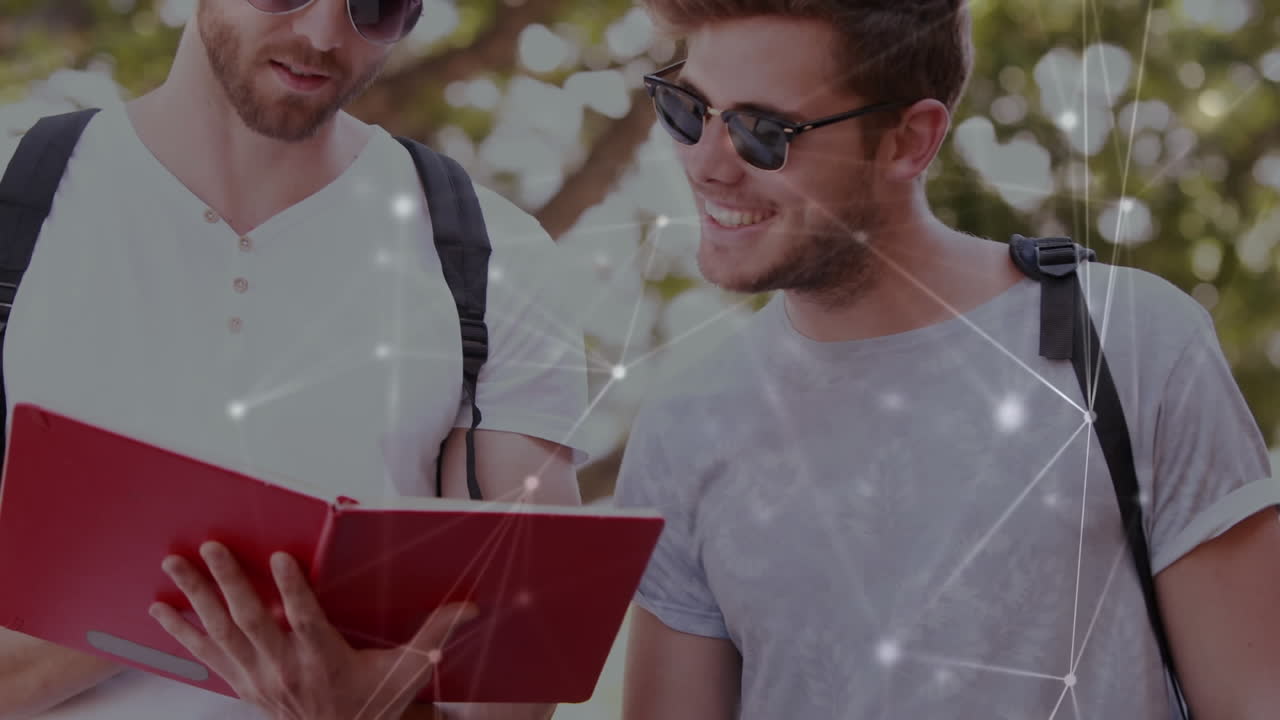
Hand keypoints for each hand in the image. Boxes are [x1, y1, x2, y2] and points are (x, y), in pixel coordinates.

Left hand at [150, 541, 476, 719]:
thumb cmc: (372, 702)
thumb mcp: (407, 673)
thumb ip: (434, 636)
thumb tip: (470, 607)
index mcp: (324, 660)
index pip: (305, 619)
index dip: (290, 589)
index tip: (277, 557)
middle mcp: (284, 669)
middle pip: (250, 620)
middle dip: (228, 582)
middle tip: (211, 547)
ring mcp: (257, 678)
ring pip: (221, 632)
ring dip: (195, 597)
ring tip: (174, 565)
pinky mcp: (241, 683)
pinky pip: (205, 655)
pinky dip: (181, 631)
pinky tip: (160, 609)